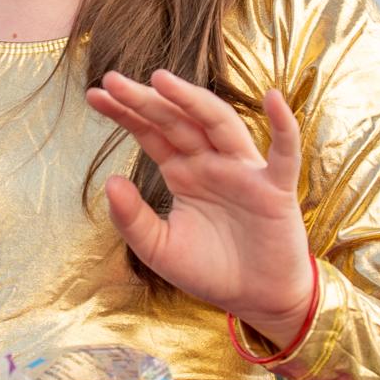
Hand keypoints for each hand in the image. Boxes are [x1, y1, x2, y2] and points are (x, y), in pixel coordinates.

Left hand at [87, 71, 317, 343]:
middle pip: (178, 121)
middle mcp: (212, 163)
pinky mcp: (275, 188)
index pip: (152, 133)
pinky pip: (284, 153)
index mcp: (184, 173)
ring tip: (162, 80)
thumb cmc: (210, 270)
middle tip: (113, 80)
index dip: (125, 114)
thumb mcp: (158, 248)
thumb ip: (132, 219)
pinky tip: (274, 98)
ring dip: (193, 100)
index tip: (95, 95)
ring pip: (219, 125)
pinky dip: (284, 126)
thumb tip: (111, 180)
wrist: (256, 299)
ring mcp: (244, 171)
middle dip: (147, 100)